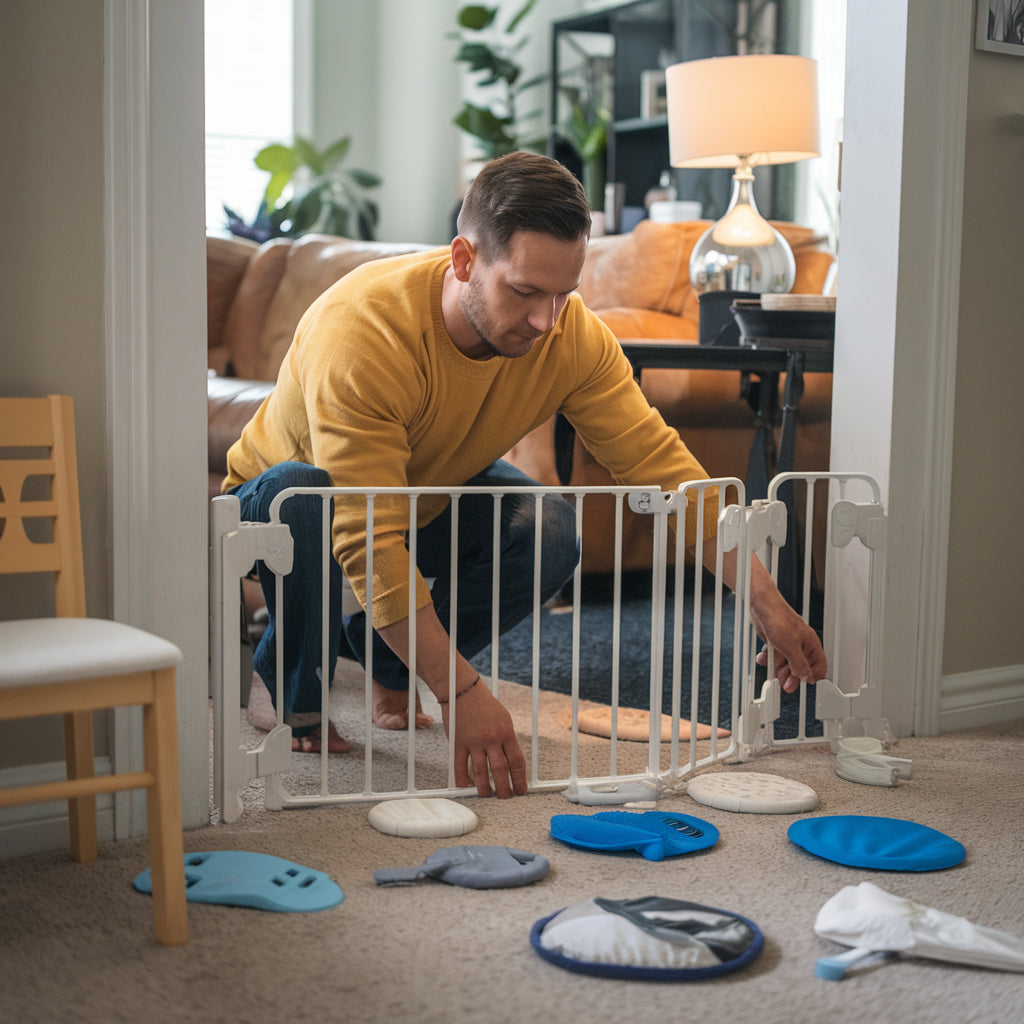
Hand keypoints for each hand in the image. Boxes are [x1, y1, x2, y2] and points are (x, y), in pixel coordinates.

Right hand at [439, 681, 527, 797]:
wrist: (463, 690)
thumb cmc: (485, 704)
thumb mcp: (503, 719)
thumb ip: (506, 740)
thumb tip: (511, 762)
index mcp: (506, 732)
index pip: (517, 762)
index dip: (520, 780)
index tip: (521, 791)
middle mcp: (491, 738)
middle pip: (500, 771)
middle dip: (504, 789)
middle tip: (505, 797)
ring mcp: (473, 742)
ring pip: (480, 773)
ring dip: (484, 789)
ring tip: (487, 795)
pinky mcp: (457, 743)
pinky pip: (460, 767)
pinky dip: (463, 780)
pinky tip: (467, 786)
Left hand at [750, 595, 827, 692]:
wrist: (762, 606)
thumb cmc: (779, 619)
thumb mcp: (790, 647)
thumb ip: (799, 664)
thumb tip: (805, 676)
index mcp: (810, 644)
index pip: (819, 664)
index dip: (814, 675)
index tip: (806, 683)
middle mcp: (800, 644)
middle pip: (801, 666)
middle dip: (793, 676)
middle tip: (786, 685)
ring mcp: (787, 643)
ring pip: (786, 662)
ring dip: (779, 669)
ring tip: (772, 672)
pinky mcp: (775, 641)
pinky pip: (774, 655)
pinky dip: (768, 659)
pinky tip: (763, 659)